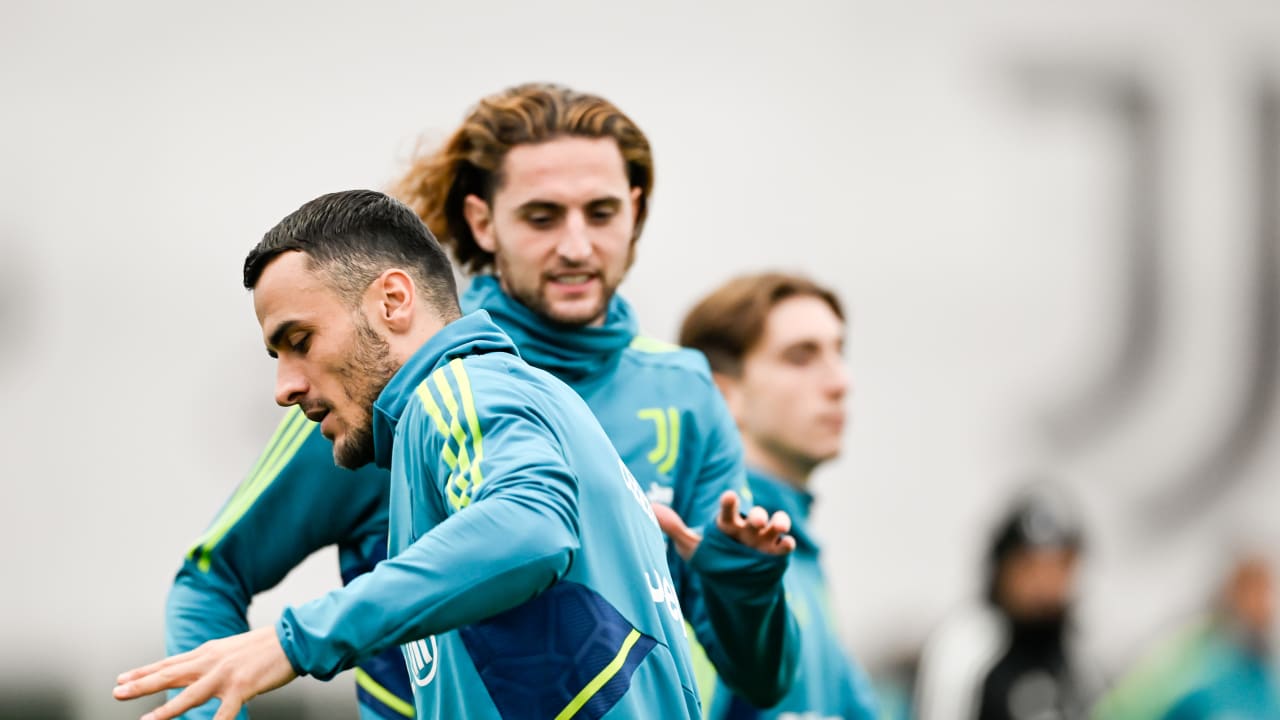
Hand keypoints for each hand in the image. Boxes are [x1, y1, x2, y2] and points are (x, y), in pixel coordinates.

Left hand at [113, 626, 296, 719]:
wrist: (293, 638)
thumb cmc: (265, 646)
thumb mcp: (231, 649)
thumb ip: (212, 660)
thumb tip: (195, 669)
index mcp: (208, 652)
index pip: (169, 663)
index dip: (143, 671)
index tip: (122, 678)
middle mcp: (211, 662)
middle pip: (169, 675)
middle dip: (141, 685)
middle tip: (118, 691)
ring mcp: (225, 676)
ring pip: (188, 696)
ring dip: (165, 711)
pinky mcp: (242, 687)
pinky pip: (224, 713)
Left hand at [653, 491, 795, 560]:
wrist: (732, 581)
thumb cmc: (713, 556)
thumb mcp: (692, 546)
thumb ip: (673, 528)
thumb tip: (649, 508)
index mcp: (727, 524)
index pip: (728, 510)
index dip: (729, 503)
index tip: (728, 496)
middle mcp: (747, 528)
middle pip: (755, 516)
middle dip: (757, 515)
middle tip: (755, 518)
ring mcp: (763, 540)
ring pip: (775, 525)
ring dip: (778, 522)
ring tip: (777, 525)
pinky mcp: (776, 553)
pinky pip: (784, 546)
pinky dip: (786, 543)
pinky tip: (785, 544)